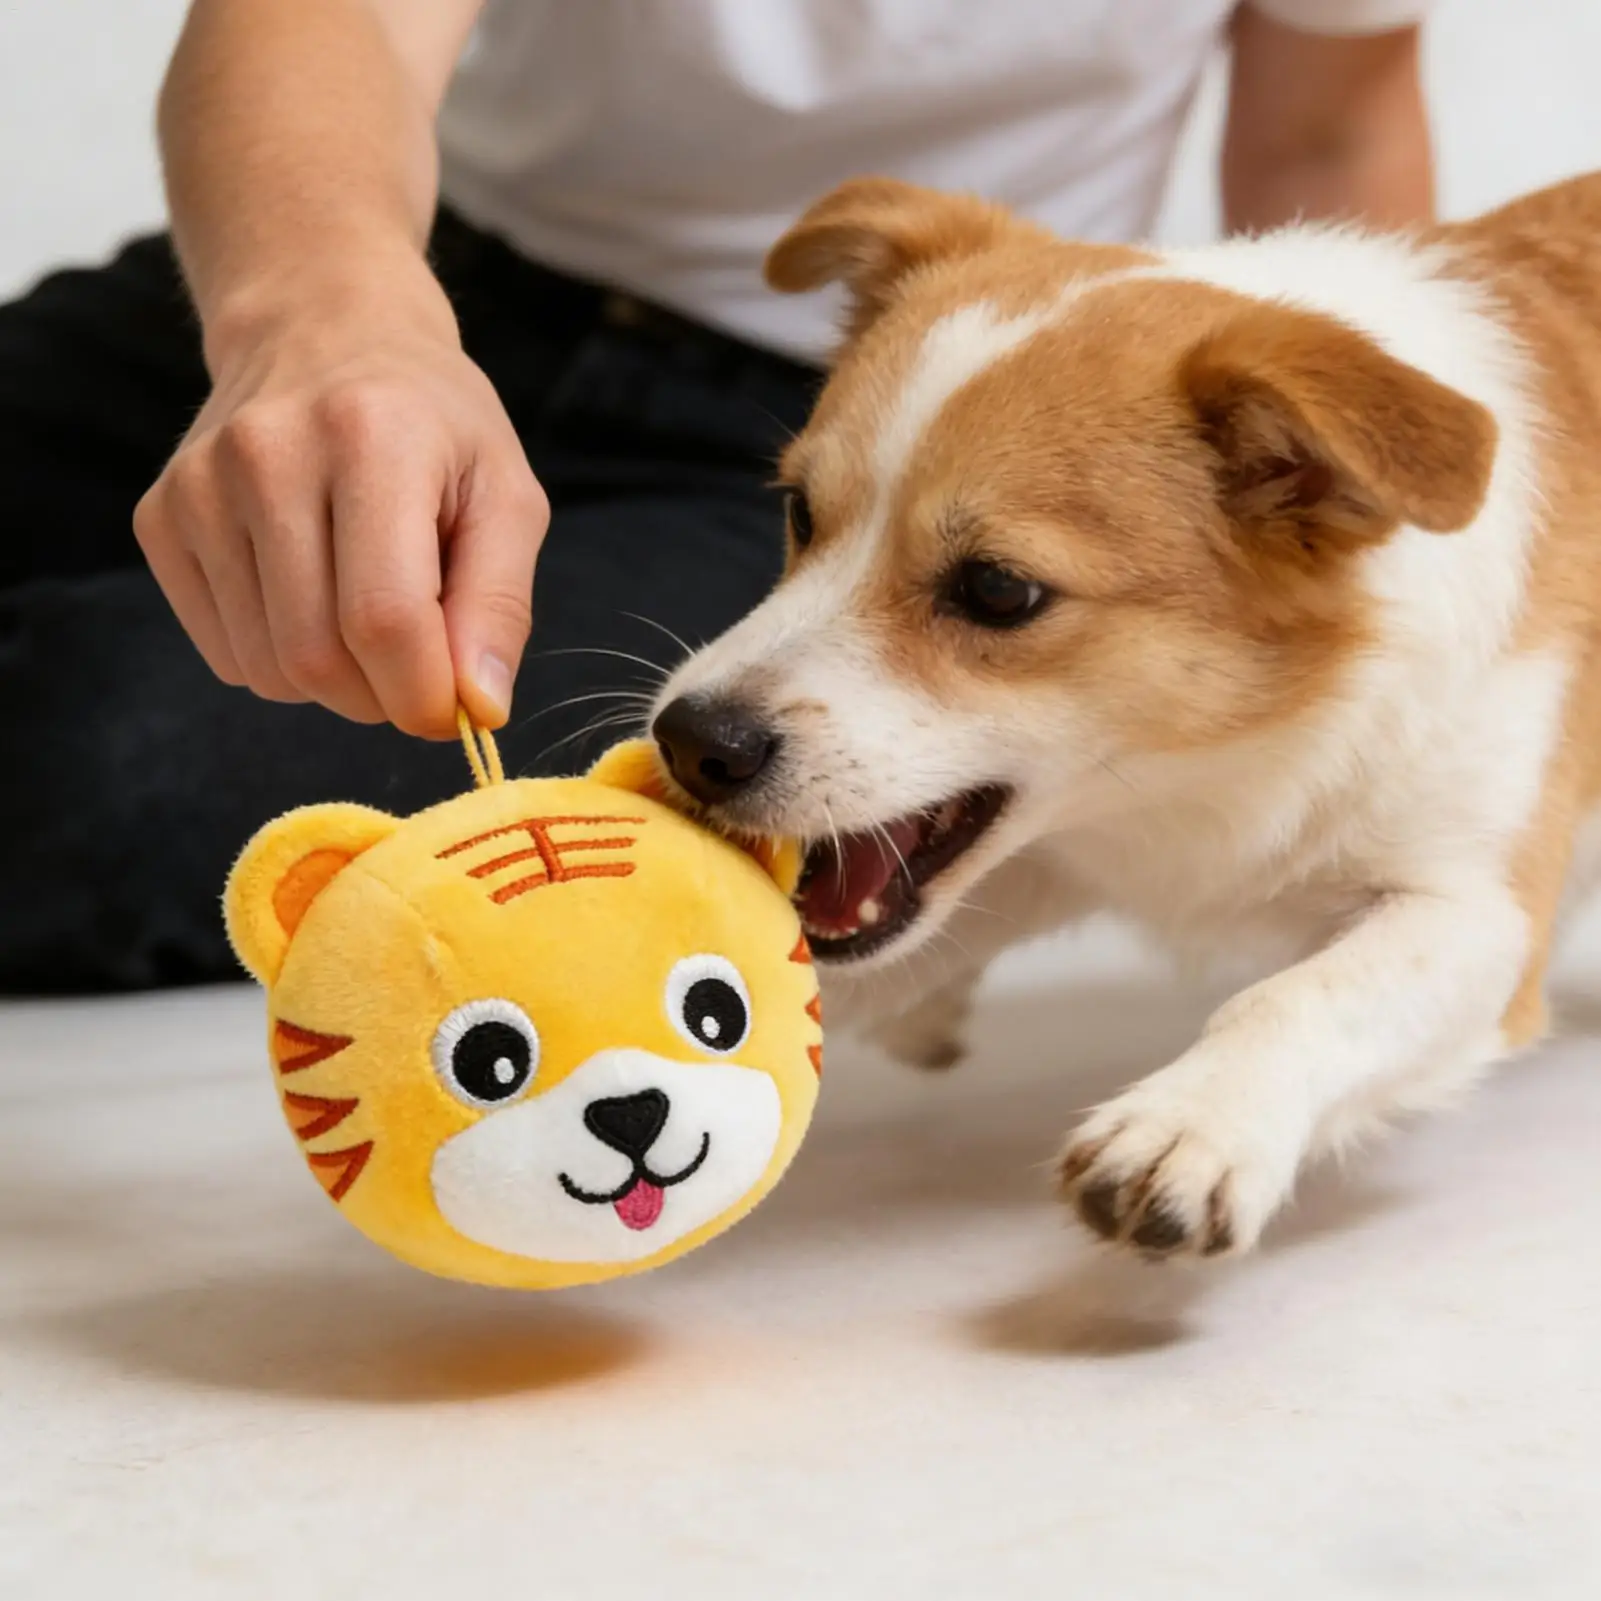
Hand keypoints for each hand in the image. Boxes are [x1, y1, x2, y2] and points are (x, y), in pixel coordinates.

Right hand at [134, 277, 546, 735]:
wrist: (325, 335)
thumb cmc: (435, 429)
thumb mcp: (506, 498)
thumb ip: (500, 605)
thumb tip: (480, 709)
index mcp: (371, 437)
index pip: (384, 618)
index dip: (423, 694)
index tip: (454, 711)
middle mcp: (267, 453)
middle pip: (317, 656)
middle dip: (381, 697)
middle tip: (418, 669)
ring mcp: (199, 485)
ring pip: (269, 668)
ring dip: (334, 684)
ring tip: (368, 618)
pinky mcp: (160, 518)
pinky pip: (227, 655)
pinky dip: (282, 660)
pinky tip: (313, 598)